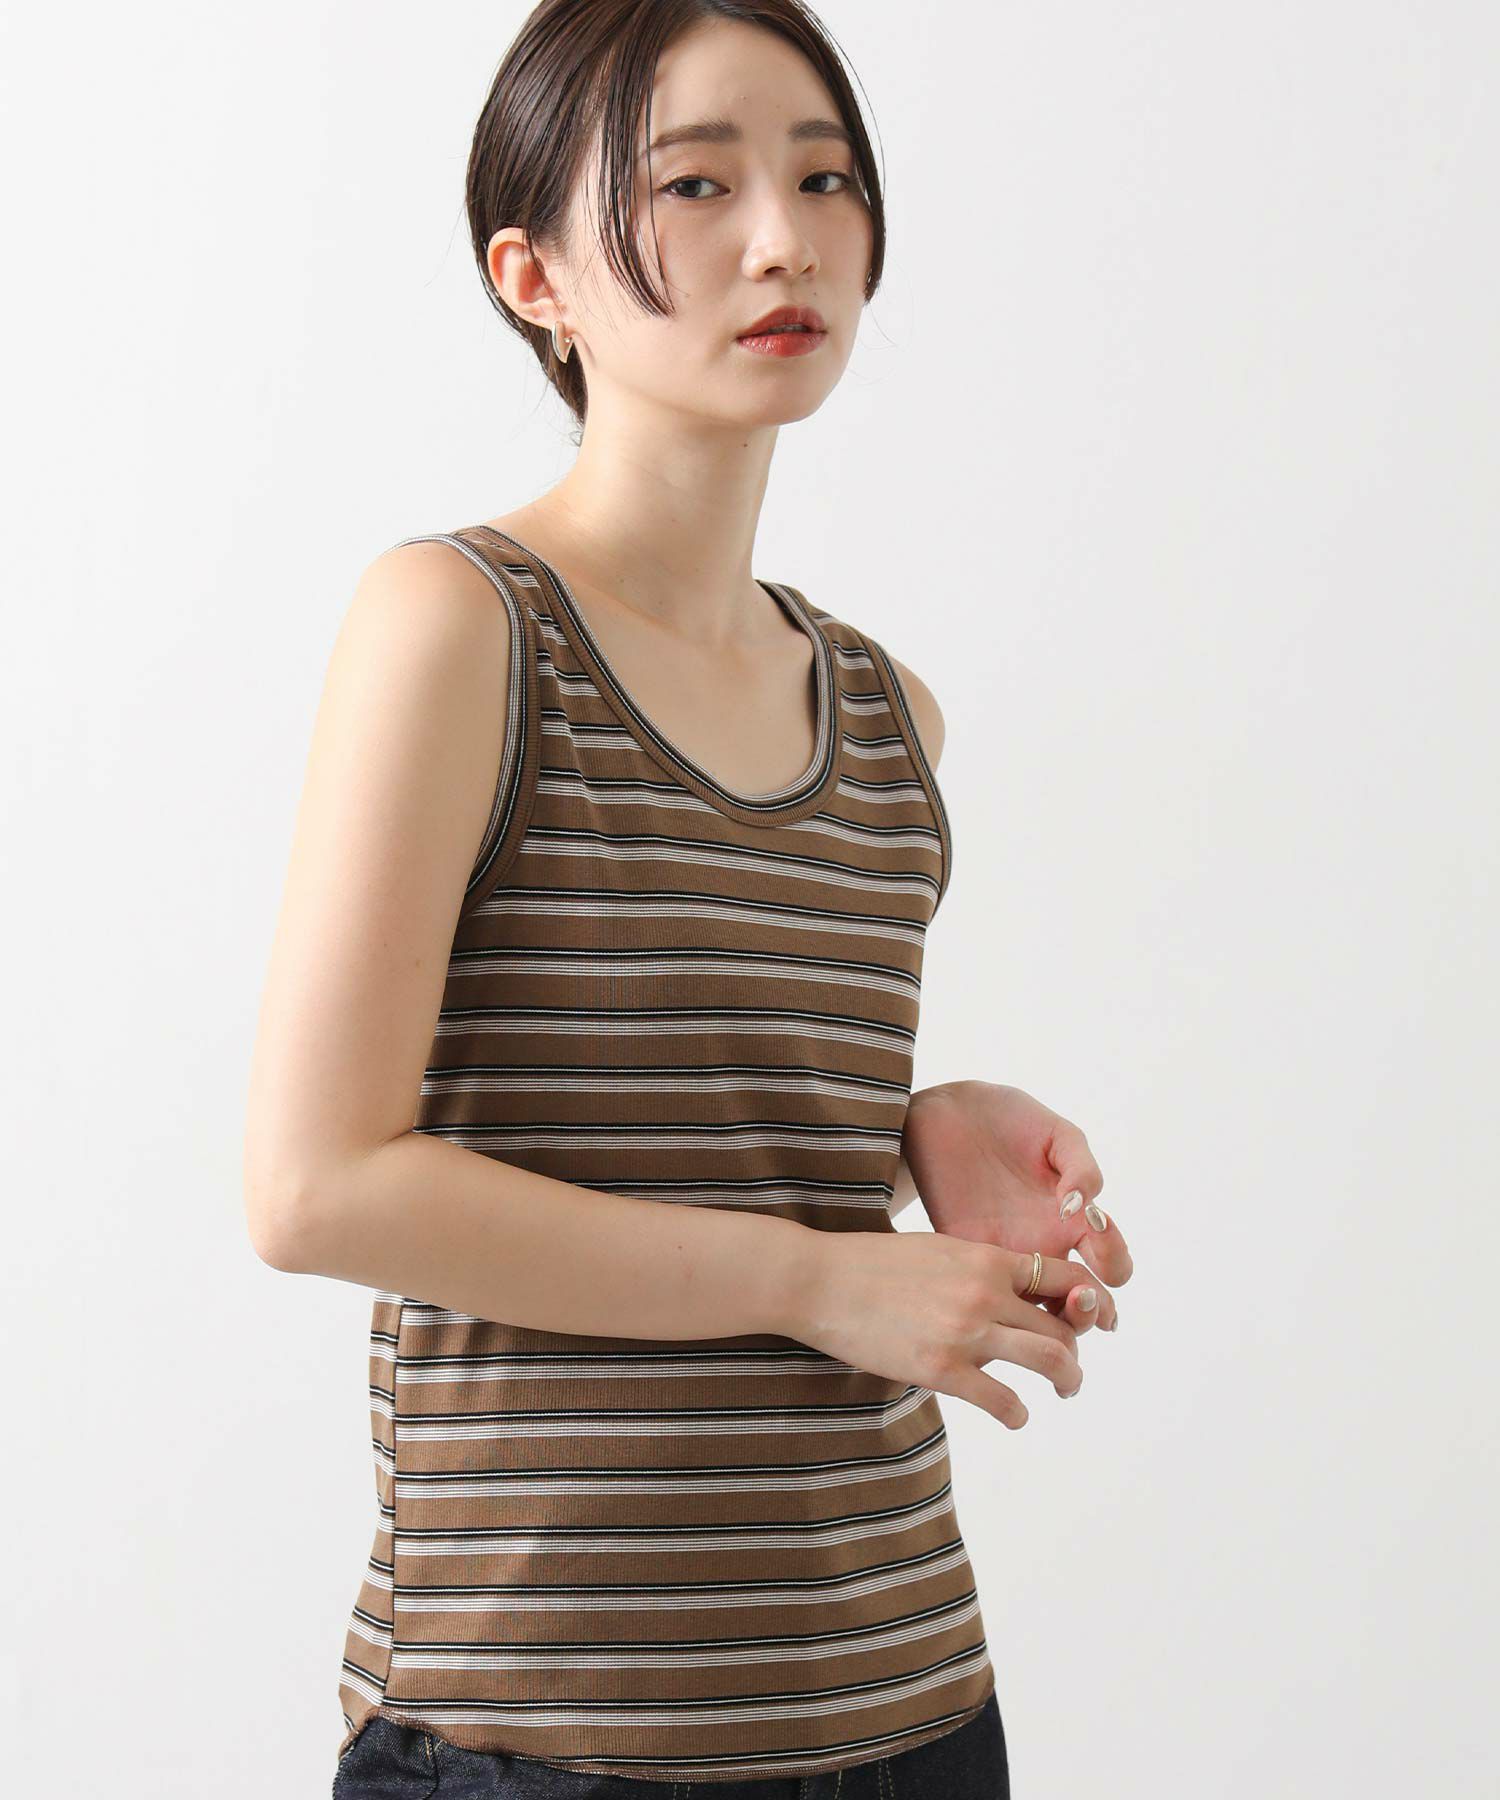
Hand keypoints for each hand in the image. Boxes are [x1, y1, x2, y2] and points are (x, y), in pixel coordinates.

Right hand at [797, 1230, 1086, 1428]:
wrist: (821, 1280)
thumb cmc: (872, 1263)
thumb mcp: (937, 1248)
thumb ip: (977, 1267)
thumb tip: (1008, 1286)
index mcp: (985, 1258)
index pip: (1064, 1276)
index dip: (1088, 1301)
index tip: (1092, 1319)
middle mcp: (985, 1292)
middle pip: (1063, 1325)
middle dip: (1076, 1350)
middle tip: (1071, 1369)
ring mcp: (965, 1332)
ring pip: (1050, 1359)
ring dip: (1069, 1379)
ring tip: (1066, 1389)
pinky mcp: (941, 1370)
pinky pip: (1003, 1400)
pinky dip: (1018, 1414)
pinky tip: (1015, 1416)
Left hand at [901, 1081, 1131, 1333]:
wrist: (947, 1112)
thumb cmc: (1010, 1120)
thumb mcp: (1056, 1135)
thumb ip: (1081, 1166)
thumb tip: (1082, 1207)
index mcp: (1077, 1219)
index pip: (1112, 1263)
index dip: (1114, 1266)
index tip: (1101, 1251)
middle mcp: (1047, 1245)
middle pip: (1082, 1304)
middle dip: (1090, 1310)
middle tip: (1078, 1296)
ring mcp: (1008, 1255)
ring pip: (1039, 1315)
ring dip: (1052, 1321)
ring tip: (1048, 1305)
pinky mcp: (969, 1255)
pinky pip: (989, 1294)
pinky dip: (1000, 1305)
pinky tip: (999, 1292)